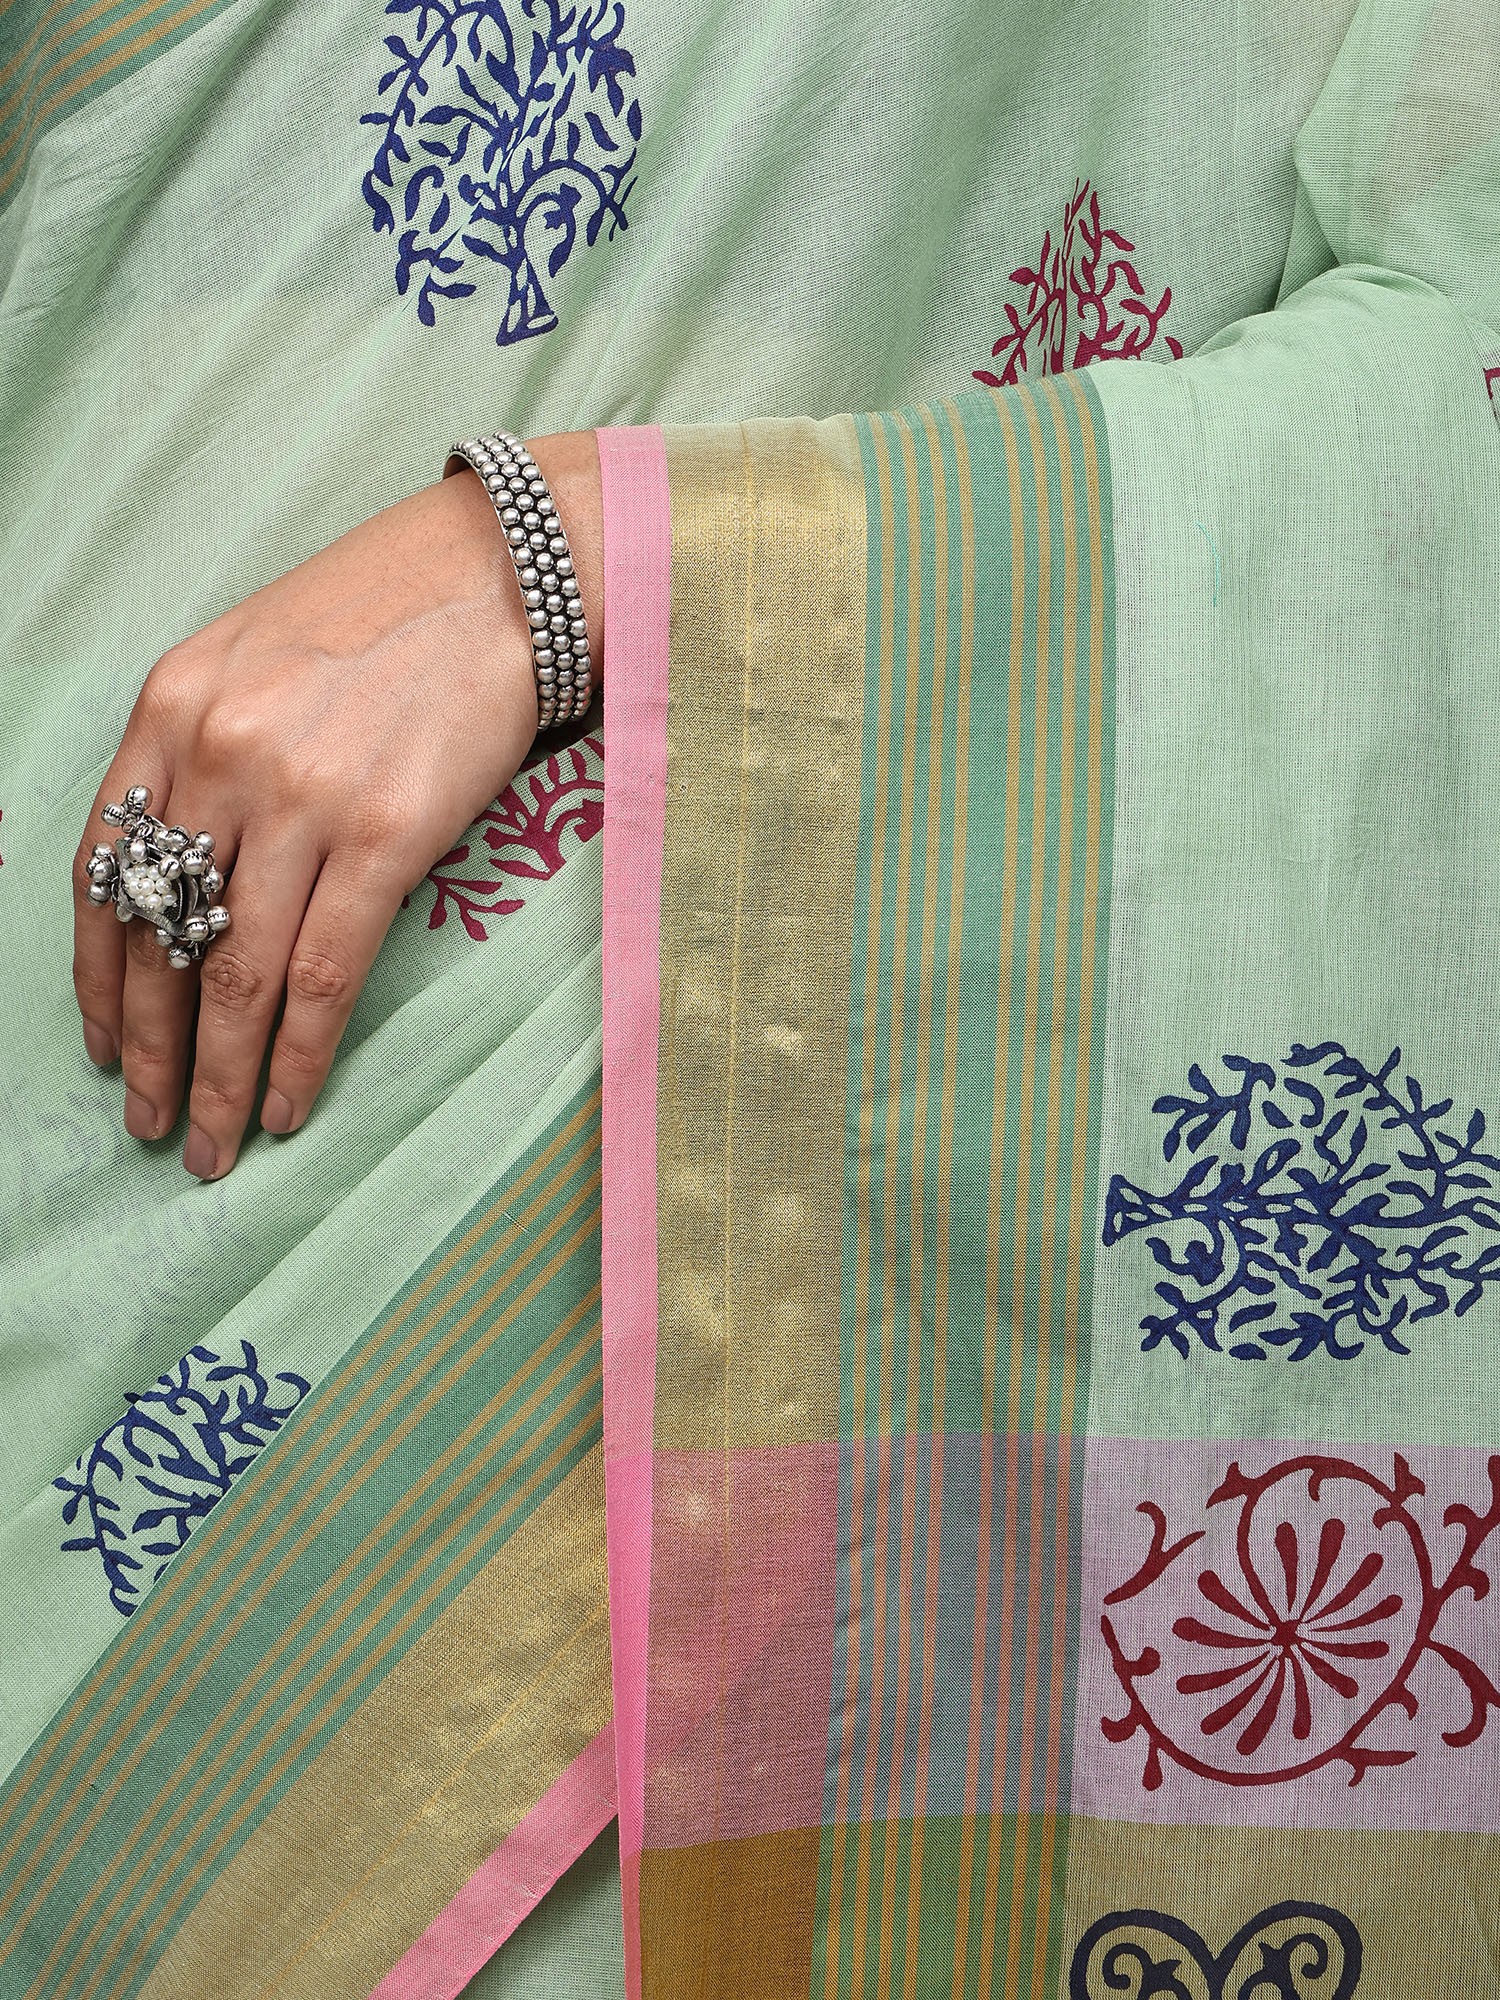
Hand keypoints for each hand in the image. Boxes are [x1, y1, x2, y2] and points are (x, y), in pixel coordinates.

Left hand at [71, 430, 603, 1179]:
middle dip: (148, 1051)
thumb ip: (206, 753)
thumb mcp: (254, 658)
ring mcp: (302, 799)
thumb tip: (195, 879)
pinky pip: (324, 973)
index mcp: (171, 709)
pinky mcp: (388, 836)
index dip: (98, 978)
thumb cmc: (385, 614)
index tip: (104, 1045)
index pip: (103, 874)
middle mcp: (220, 755)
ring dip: (216, 1075)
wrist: (502, 574)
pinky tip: (285, 1104)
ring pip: (235, 974)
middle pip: (160, 940)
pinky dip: (298, 1052)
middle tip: (147, 1125)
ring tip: (209, 1143)